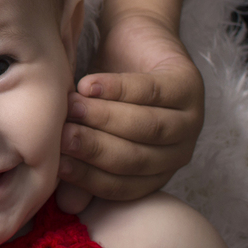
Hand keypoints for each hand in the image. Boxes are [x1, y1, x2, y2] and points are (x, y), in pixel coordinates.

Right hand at [56, 13, 203, 211]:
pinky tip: (89, 85)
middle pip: (136, 159)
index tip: (57, 165)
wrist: (131, 42)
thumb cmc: (104, 93)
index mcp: (153, 172)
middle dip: (96, 148)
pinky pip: (153, 91)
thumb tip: (67, 206)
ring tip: (71, 106)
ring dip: (106, 118)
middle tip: (63, 135)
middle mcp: (177, 153)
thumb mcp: (87, 129)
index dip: (88, 178)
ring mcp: (190, 119)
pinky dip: (119, 89)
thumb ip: (80, 164)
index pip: (122, 187)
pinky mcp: (189, 84)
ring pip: (147, 127)